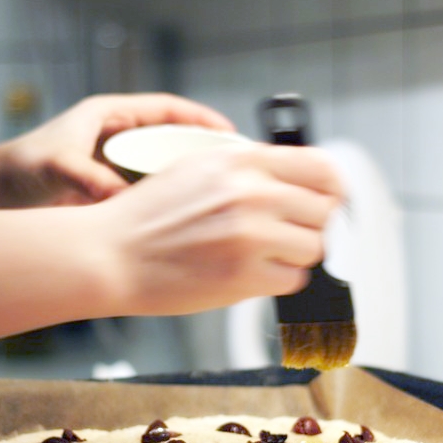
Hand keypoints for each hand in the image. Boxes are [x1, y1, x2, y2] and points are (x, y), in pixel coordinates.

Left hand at [0, 92, 234, 206]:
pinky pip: (145, 193)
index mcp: (109, 115)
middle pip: (171, 140)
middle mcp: (115, 136)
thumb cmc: (20, 169)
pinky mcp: (108, 190)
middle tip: (233, 171)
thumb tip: (121, 198)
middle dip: (202, 152)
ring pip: (160, 168)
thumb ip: (88, 179)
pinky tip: (181, 219)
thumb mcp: (56, 167)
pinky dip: (163, 203)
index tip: (229, 134)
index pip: (168, 110)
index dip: (201, 119)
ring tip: (216, 197)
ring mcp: (113, 164)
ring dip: (184, 181)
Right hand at [97, 142, 343, 314]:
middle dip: (311, 225)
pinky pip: (293, 280)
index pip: (321, 167)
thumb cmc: (145, 217)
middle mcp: (251, 194)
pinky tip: (249, 275)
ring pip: (314, 248)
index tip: (329, 201)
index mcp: (241, 162)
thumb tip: (292, 180)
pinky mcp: (244, 277)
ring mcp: (250, 237)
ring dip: (294, 255)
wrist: (110, 255)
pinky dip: (277, 280)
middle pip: (325, 211)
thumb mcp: (196, 168)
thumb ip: (246, 168)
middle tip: (288, 235)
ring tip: (262, 257)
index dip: (332, 188)